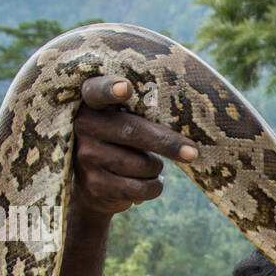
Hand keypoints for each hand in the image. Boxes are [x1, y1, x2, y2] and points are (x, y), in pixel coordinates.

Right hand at [70, 76, 198, 218]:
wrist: (92, 185)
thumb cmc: (121, 142)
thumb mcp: (123, 121)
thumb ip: (140, 115)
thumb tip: (186, 128)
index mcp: (91, 102)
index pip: (97, 91)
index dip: (110, 88)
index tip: (125, 87)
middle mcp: (84, 126)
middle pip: (132, 131)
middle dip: (167, 143)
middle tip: (192, 152)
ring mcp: (87, 156)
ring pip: (141, 164)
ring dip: (157, 167)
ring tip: (152, 165)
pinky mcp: (95, 184)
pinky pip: (139, 188)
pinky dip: (154, 186)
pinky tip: (149, 182)